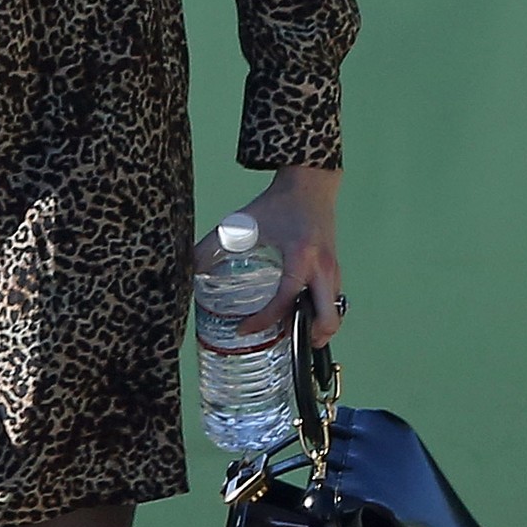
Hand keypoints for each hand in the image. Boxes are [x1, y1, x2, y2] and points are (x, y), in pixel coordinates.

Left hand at [194, 163, 343, 344]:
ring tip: (291, 333)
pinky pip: (333, 302)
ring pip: (334, 313)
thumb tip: (190, 267)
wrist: (310, 183)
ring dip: (316, 328)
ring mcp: (334, 270)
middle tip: (283, 343)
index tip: (243, 329)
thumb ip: (213, 245)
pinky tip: (299, 315)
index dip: (264, 320)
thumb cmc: (278, 203)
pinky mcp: (336, 270)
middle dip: (307, 337)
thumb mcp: (241, 223)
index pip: (285, 300)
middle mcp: (323, 268)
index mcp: (301, 257)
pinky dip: (320, 315)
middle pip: (327, 317)